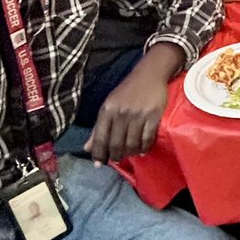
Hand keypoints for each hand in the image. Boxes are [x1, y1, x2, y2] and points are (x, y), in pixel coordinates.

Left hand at [85, 43, 183, 164]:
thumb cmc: (127, 91)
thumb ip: (98, 127)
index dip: (98, 153)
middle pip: (116, 144)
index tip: (99, 163)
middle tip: (116, 159)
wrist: (149, 75)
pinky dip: (144, 148)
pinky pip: (147, 138)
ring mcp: (138, 115)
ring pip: (132, 144)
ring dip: (130, 153)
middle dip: (115, 156)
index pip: (99, 137)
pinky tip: (143, 150)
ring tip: (130, 154)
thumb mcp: (109, 105)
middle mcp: (121, 113)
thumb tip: (87, 147)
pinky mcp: (153, 116)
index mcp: (107, 110)